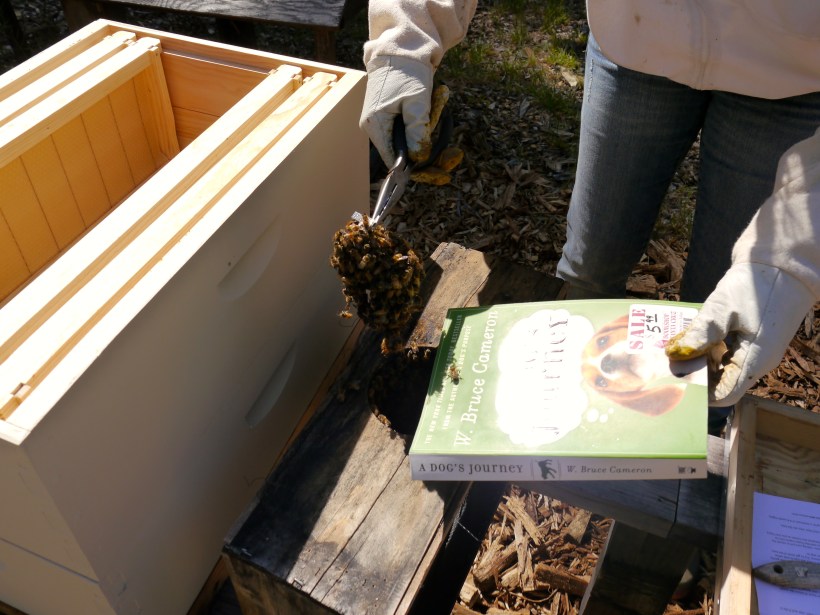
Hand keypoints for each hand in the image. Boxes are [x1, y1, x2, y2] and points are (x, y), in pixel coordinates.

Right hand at [360, 57, 462, 183]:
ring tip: (432, 109)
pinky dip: (417, 122)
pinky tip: (426, 106)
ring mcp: (378, 119)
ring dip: (420, 131)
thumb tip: (418, 156)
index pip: (391, 159)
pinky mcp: (385, 113)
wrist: (400, 48)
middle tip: (438, 135)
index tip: (429, 166)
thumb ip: (417, 131)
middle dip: (419, 146)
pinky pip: (403, 127)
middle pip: (398, 150)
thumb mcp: (416, 102)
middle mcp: (372, 125)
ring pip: (403, 139)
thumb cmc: (407, 72)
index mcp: (375, 124)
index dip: (410, 166)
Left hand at [665, 263, 813, 405]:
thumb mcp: (723, 308)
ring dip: (700, 361)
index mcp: (755, 360)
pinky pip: (727, 352)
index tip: (674, 382)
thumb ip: (701, 334)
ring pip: (723, 367)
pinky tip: (690, 338)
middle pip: (722, 382)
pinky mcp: (752, 338)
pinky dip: (709, 348)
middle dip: (696, 375)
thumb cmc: (756, 285)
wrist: (782, 263)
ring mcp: (756, 350)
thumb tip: (675, 355)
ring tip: (674, 351)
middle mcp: (757, 361)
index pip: (725, 394)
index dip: (699, 393)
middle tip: (667, 365)